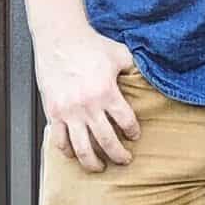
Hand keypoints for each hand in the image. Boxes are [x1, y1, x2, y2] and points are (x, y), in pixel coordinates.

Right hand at [35, 28, 141, 171]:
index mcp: (107, 92)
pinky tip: (74, 154)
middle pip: (107, 141)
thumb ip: (136, 68)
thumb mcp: (120, 54)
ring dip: (93, 162)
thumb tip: (152, 75)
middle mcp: (88, 106)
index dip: (133, 132)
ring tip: (100, 167)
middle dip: (119, 155)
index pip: (127, 122)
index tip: (134, 136)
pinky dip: (67, 151)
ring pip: (82, 148)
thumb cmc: (89, 44)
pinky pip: (59, 140)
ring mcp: (68, 111)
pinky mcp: (53, 112)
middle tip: (124, 160)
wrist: (59, 37)